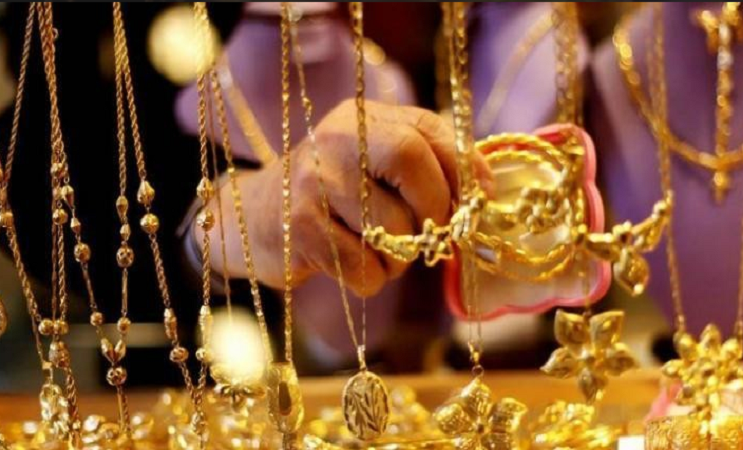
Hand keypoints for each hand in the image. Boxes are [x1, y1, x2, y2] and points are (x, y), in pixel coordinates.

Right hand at [202, 100, 491, 295]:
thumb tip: (484, 192)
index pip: (430, 131)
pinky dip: (371, 279)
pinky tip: (351, 264)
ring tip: (379, 251)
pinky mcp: (299, 228)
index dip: (464, 171)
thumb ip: (428, 165)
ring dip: (400, 258)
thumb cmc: (337, 197)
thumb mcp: (376, 165)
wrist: (259, 217)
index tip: (477, 202)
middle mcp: (336, 139)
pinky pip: (364, 268)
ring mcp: (313, 181)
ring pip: (394, 229)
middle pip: (414, 165)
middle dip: (436, 210)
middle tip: (432, 235)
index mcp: (364, 118)